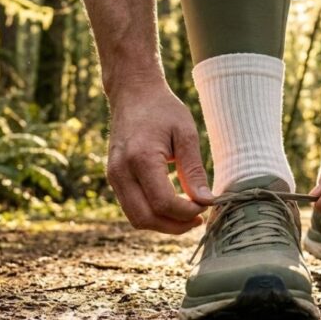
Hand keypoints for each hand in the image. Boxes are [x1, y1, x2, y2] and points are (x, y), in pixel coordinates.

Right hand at [106, 81, 213, 233]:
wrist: (133, 93)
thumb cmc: (162, 109)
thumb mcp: (186, 134)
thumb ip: (194, 170)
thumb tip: (206, 200)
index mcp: (140, 158)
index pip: (163, 203)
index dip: (187, 212)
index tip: (206, 205)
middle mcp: (121, 171)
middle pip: (146, 218)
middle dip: (175, 226)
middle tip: (199, 218)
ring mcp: (113, 177)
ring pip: (137, 219)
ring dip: (164, 224)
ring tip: (188, 214)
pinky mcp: (114, 179)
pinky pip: (132, 208)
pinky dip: (153, 214)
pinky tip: (173, 206)